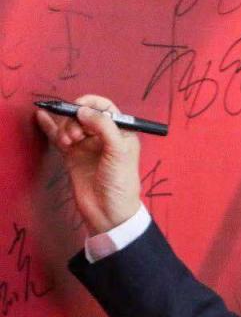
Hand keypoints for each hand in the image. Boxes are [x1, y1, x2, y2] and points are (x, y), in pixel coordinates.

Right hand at [35, 94, 141, 234]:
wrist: (108, 212)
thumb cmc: (120, 183)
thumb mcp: (119, 152)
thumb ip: (104, 127)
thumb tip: (84, 110)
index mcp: (121, 133)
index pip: (106, 108)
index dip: (91, 104)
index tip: (79, 108)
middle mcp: (104, 137)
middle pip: (84, 115)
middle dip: (76, 119)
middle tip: (76, 136)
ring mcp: (87, 146)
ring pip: (71, 125)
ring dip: (65, 128)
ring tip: (68, 142)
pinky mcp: (73, 156)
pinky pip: (60, 137)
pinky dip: (51, 127)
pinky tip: (42, 117)